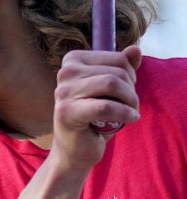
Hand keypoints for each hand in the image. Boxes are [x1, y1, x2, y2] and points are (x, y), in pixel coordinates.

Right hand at [51, 45, 141, 170]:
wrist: (75, 148)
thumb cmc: (94, 118)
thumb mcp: (111, 89)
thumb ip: (122, 68)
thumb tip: (135, 50)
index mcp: (73, 60)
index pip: (118, 59)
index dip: (131, 76)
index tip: (126, 92)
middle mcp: (65, 72)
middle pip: (117, 72)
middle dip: (131, 91)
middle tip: (129, 106)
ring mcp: (63, 91)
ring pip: (112, 85)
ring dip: (130, 102)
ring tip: (130, 112)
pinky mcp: (66, 111)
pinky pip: (105, 106)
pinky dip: (124, 113)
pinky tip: (130, 119)